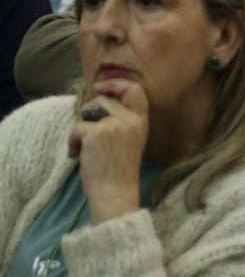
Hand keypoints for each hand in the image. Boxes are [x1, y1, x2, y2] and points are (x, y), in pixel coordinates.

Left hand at [69, 79, 148, 223]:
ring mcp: (114, 125)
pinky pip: (77, 127)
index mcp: (141, 122)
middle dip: (88, 110)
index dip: (116, 83)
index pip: (135, 90)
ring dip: (79, 127)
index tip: (101, 87)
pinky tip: (76, 155)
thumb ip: (121, 121)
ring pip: (89, 111)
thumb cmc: (118, 171)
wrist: (115, 193)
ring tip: (81, 146)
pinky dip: (72, 142)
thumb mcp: (128, 141)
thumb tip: (97, 102)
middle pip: (103, 99)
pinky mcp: (96, 133)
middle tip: (83, 125)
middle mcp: (131, 120)